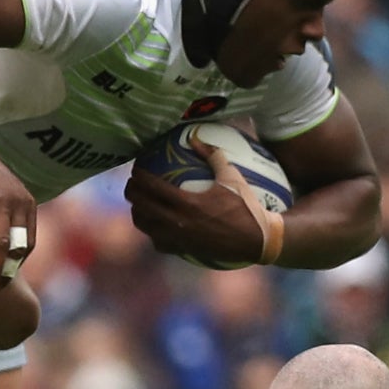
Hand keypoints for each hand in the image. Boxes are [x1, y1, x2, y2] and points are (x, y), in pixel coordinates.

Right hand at [0, 141, 35, 291]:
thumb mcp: (4, 193)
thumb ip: (10, 215)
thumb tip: (6, 242)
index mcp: (28, 205)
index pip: (28, 244)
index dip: (16, 265)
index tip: (4, 279)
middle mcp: (19, 204)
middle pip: (18, 249)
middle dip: (6, 274)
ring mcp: (1, 202)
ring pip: (2, 245)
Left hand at [123, 166, 264, 262]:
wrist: (257, 239)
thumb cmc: (247, 206)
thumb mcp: (232, 177)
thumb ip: (213, 156)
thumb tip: (196, 137)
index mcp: (187, 203)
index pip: (152, 188)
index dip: (139, 178)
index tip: (135, 170)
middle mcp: (178, 222)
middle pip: (142, 207)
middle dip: (132, 194)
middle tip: (131, 185)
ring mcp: (179, 239)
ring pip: (146, 227)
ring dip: (138, 214)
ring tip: (137, 204)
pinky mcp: (184, 251)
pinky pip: (159, 243)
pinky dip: (152, 234)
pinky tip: (154, 227)